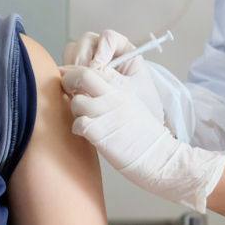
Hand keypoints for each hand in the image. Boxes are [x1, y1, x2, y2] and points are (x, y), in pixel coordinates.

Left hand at [61, 65, 224, 212]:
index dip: (75, 71)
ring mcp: (106, 113)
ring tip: (84, 120)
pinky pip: (78, 123)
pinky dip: (77, 128)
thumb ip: (110, 95)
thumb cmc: (144, 136)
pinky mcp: (100, 133)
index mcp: (121, 89)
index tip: (69, 78)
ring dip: (75, 111)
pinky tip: (85, 134)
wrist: (159, 156)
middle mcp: (113, 97)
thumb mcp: (131, 105)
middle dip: (68, 81)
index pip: (93, 69)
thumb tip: (86, 90)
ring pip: (76, 102)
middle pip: (81, 75)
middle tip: (66, 91)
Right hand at [63, 29, 165, 124]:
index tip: (98, 67)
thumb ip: (111, 77)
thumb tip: (91, 68)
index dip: (101, 49)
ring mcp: (90, 64)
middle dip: (82, 57)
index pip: (108, 37)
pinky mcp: (79, 77)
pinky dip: (66, 76)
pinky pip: (67, 67)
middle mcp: (105, 54)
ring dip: (72, 66)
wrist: (138, 129)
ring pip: (73, 52)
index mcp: (123, 51)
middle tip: (82, 77)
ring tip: (76, 85)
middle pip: (87, 41)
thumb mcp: (129, 91)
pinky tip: (71, 91)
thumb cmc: (140, 107)